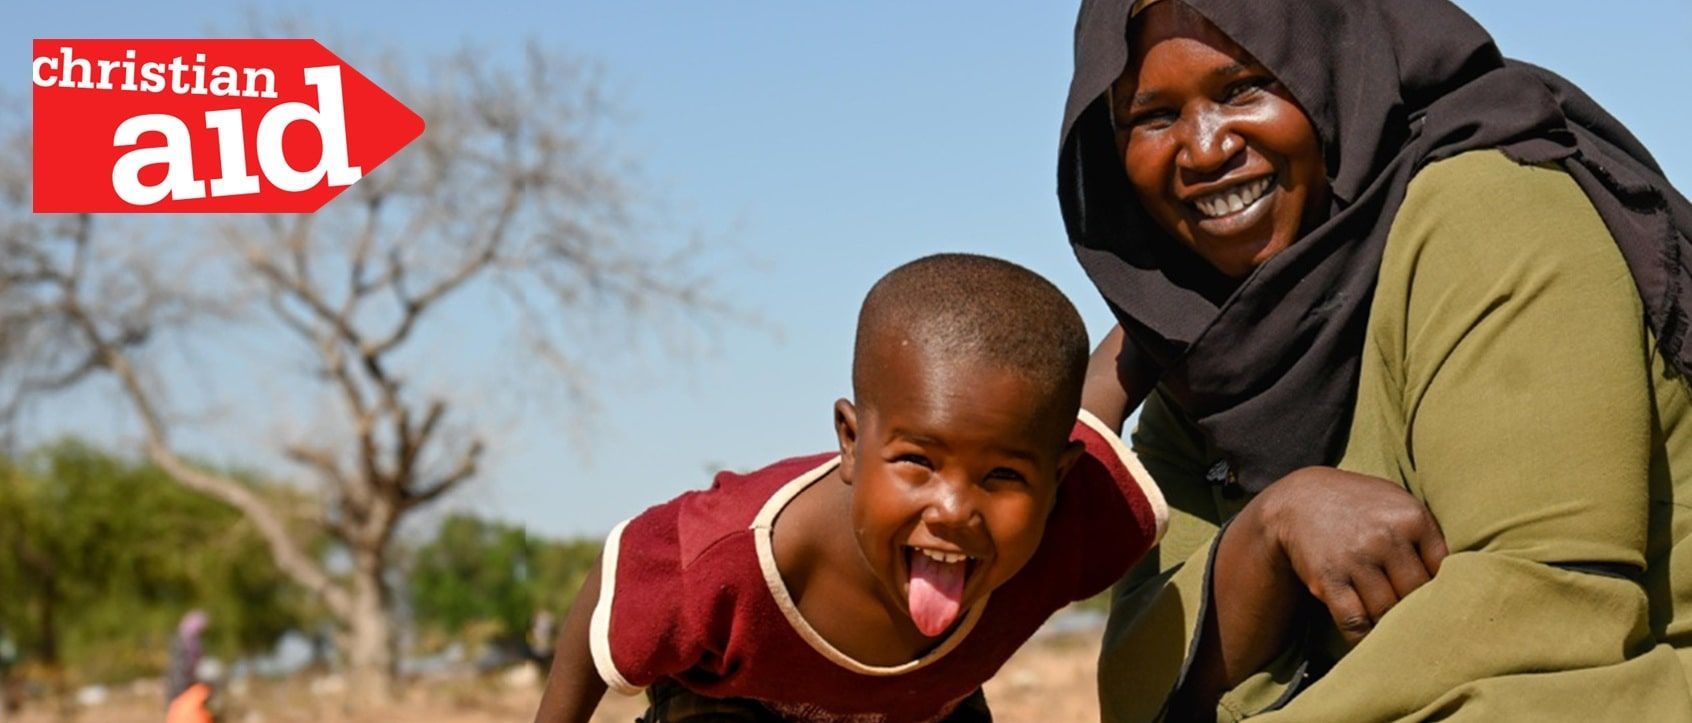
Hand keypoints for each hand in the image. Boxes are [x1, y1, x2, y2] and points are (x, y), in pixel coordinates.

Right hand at [1255, 466, 1447, 645]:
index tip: (1444, 605)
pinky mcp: (1329, 579)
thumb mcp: (1398, 503)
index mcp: (1412, 518)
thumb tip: (1461, 580)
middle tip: (1423, 627)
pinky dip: (1364, 638)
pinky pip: (1355, 621)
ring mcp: (1356, 559)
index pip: (1444, 570)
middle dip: (1419, 612)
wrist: (1299, 499)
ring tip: (1400, 636)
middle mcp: (1386, 537)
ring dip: (1392, 626)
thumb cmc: (1360, 505)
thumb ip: (1427, 535)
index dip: (1443, 591)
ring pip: (1388, 611)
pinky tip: (1372, 642)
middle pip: (1417, 594)